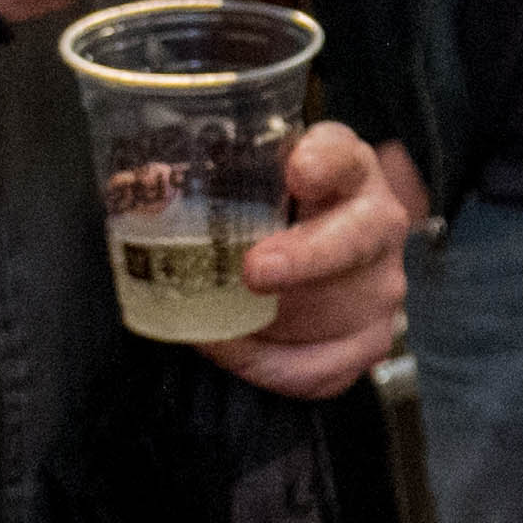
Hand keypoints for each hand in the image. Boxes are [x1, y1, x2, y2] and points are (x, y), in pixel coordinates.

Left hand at [208, 122, 420, 397]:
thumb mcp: (232, 188)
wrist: (299, 267)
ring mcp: (379, 284)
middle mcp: (375, 221)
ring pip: (342, 310)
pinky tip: (234, 351)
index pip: (344, 155)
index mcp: (343, 169)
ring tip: (218, 329)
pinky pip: (324, 367)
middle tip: (255, 271)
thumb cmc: (260, 215)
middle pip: (359, 236)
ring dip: (276, 324)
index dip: (325, 161)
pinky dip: (271, 366)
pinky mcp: (370, 339)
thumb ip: (191, 181)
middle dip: (307, 256)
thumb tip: (143, 181)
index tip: (298, 169)